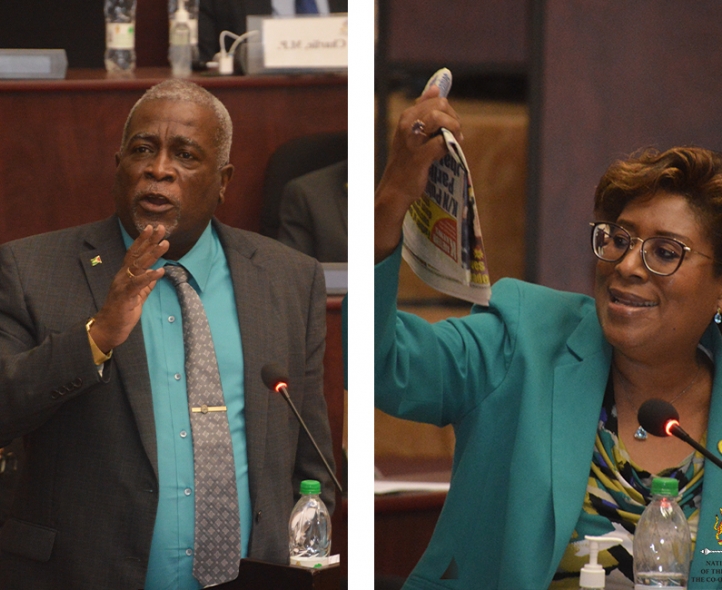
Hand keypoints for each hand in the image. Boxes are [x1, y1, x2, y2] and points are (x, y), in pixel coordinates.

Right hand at [89, 225, 169, 352]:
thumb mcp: (138, 295)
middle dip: (149, 240)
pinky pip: (137, 284)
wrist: (110, 328)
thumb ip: (146, 284)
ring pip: (138, 266)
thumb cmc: (123, 312)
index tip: (154, 228)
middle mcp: (122, 276)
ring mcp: (123, 285)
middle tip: (161, 228)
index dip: (144, 240)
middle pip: (137, 254)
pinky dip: (149, 277)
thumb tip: (156, 274)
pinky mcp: (125, 297)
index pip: (135, 253)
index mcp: (125, 275)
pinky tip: (160, 271)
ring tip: (165, 244)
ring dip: (152, 254)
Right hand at [375, 85, 461, 262]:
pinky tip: (449, 152)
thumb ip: (424, 110)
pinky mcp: (418, 157)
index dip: (449, 111)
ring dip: (453, 129)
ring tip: (455, 141)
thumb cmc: (407, 163)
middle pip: (440, 107)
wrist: (395, 190)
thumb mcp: (413, 133)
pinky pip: (440, 143)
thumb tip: (436, 87)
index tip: (451, 125)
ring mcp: (412, 141)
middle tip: (456, 134)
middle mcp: (407, 125)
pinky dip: (449, 146)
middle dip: (454, 119)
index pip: (435, 99)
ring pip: (439, 119)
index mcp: (406, 117)